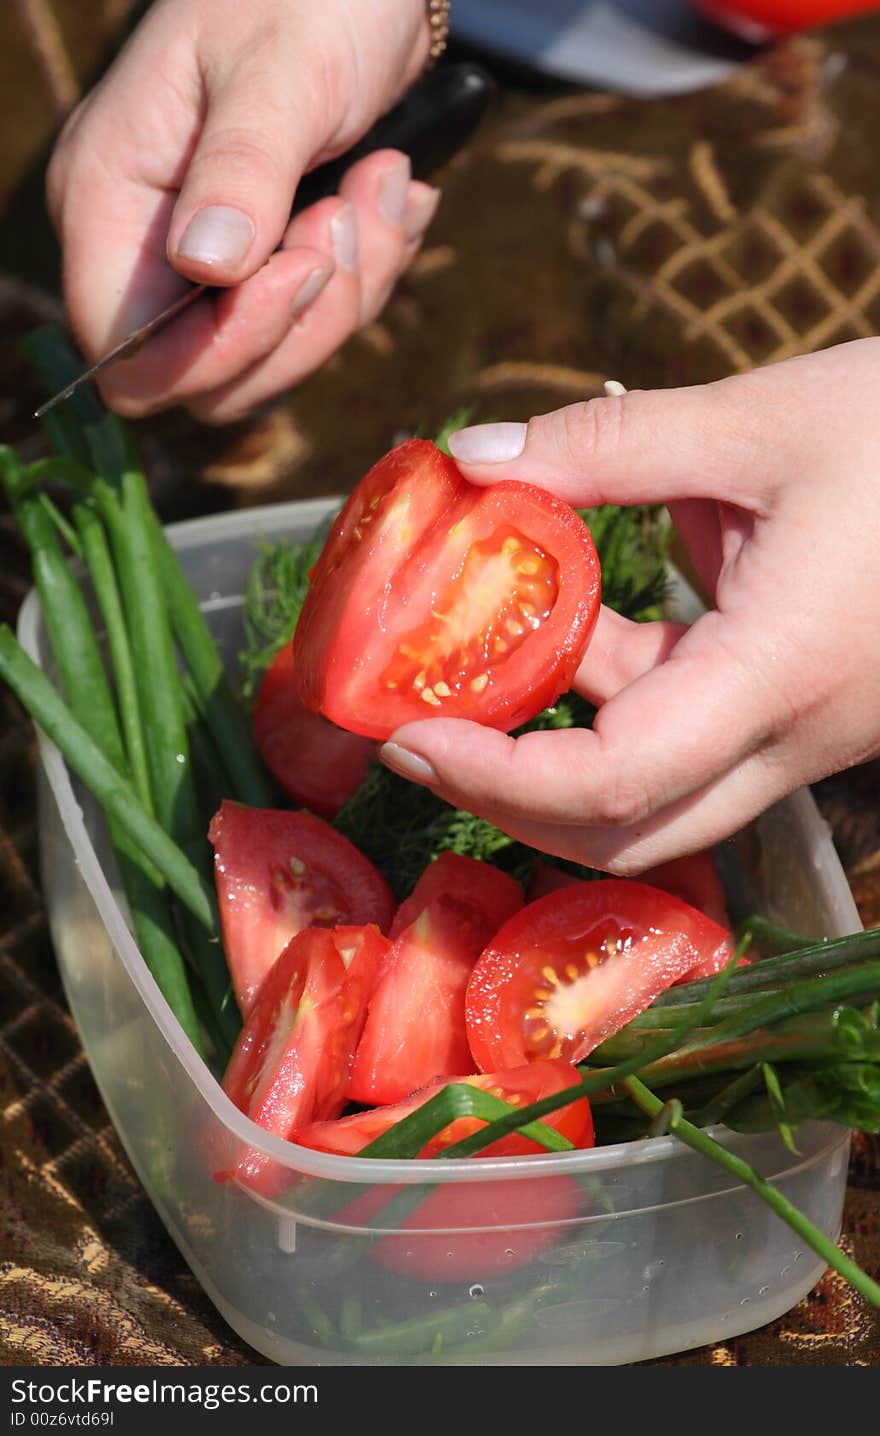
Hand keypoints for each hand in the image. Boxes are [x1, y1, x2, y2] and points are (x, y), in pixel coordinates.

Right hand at [46, 0, 436, 420]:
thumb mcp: (281, 73)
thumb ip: (242, 171)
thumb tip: (209, 266)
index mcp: (110, 198)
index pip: (130, 355)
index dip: (217, 349)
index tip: (296, 269)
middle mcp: (149, 246)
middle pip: (213, 380)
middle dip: (303, 319)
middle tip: (347, 215)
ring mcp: (210, 260)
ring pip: (278, 359)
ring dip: (353, 288)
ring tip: (380, 183)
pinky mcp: (269, 262)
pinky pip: (320, 320)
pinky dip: (373, 270)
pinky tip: (390, 191)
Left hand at [379, 341, 879, 871]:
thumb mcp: (760, 421)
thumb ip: (608, 444)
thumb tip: (473, 457)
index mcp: (780, 672)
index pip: (616, 781)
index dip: (500, 778)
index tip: (415, 737)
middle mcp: (794, 733)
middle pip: (628, 829)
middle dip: (512, 794)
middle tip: (421, 732)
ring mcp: (806, 734)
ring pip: (660, 791)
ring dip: (563, 740)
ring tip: (481, 658)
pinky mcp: (805, 711)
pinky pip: (694, 737)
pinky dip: (622, 696)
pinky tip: (584, 619)